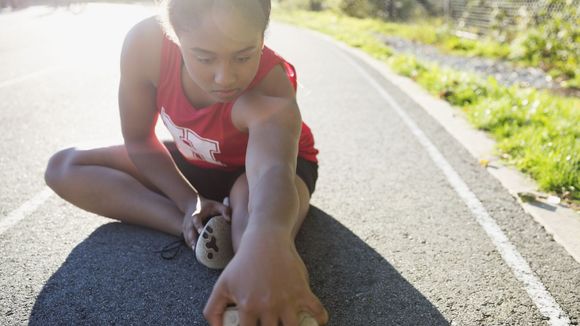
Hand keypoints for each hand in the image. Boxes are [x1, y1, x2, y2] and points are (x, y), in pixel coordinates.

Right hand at [182, 195, 230, 250]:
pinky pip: (187, 240)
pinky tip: (198, 253)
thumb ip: (224, 210)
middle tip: (196, 248)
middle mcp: (189, 221)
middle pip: (188, 231)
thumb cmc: (207, 205)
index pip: (196, 220)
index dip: (198, 226)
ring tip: (198, 254)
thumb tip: (229, 220)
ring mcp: (186, 227)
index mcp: (196, 214)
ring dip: (192, 245)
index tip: (201, 232)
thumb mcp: (216, 205)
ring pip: (187, 237)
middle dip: (192, 239)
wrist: (191, 203)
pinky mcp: (185, 232)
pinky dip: (191, 246)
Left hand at [203, 228, 328, 325]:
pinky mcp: (302, 290)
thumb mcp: (222, 284)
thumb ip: (213, 309)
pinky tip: (318, 322)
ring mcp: (287, 299)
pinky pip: (316, 310)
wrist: (265, 238)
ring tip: (290, 324)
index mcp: (248, 306)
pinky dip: (320, 318)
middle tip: (272, 322)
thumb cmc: (243, 262)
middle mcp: (268, 306)